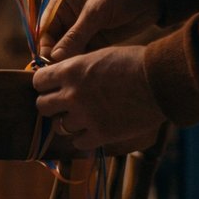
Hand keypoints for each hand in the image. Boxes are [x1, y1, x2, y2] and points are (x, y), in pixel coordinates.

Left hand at [32, 45, 166, 152]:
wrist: (160, 80)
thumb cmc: (134, 62)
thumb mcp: (98, 56)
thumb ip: (77, 69)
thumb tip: (62, 78)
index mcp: (70, 70)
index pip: (38, 82)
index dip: (45, 85)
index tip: (53, 87)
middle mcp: (72, 94)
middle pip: (43, 106)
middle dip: (52, 105)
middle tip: (64, 105)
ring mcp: (85, 116)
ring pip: (59, 126)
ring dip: (69, 123)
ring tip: (83, 117)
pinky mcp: (100, 134)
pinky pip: (78, 142)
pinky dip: (84, 138)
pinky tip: (94, 130)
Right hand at [38, 0, 160, 62]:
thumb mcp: (96, 12)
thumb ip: (76, 35)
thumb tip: (55, 58)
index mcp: (61, 3)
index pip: (44, 30)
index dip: (44, 48)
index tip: (48, 65)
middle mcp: (67, 17)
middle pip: (54, 44)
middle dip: (57, 59)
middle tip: (62, 74)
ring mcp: (82, 30)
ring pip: (68, 52)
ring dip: (70, 63)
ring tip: (74, 76)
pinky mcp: (96, 41)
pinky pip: (83, 55)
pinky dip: (83, 63)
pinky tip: (85, 72)